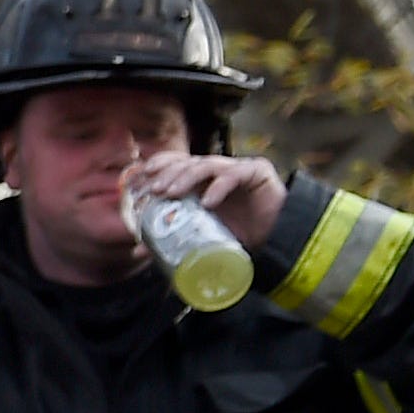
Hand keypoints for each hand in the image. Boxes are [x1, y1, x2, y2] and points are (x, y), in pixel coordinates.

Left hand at [121, 151, 289, 250]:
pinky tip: (208, 202)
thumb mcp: (200, 237)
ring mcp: (236, 168)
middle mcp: (216, 170)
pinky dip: (219, 187)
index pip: (176, 163)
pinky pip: (234, 174)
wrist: (275, 239)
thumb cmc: (237, 235)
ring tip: (172, 193)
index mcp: (201, 180)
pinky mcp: (256, 172)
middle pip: (188, 162)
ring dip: (187, 176)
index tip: (138, 178)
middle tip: (154, 189)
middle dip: (168, 173)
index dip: (158, 166)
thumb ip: (172, 238)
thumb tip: (138, 250)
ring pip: (207, 164)